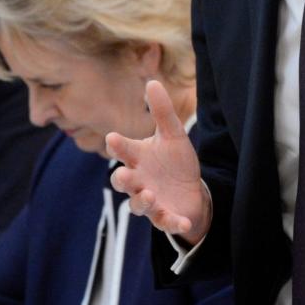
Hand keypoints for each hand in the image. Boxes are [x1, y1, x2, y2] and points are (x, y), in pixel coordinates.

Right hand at [106, 80, 210, 245]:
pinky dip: (173, 224)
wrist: (191, 191)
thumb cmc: (175, 162)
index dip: (118, 145)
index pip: (123, 150)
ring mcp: (151, 201)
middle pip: (123, 182)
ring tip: (150, 195)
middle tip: (125, 174)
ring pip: (139, 205)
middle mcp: (139, 181)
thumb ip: (162, 112)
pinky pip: (166, 223)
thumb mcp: (173, 135)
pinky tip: (182, 222)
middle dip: (123, 179)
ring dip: (142, 202)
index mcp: (138, 158)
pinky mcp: (166, 217)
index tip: (113, 138)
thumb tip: (152, 81)